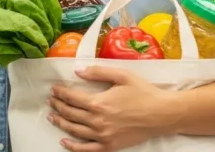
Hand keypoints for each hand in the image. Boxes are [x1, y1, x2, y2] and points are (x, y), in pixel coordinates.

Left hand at [48, 67, 180, 150]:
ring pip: (75, 130)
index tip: (54, 89)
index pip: (71, 97)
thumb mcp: (121, 76)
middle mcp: (98, 121)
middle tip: (50, 101)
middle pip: (70, 113)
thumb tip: (76, 70)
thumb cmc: (144, 92)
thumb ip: (97, 72)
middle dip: (58, 106)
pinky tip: (64, 142)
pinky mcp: (110, 146)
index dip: (60, 93)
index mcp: (99, 102)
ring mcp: (103, 135)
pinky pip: (87, 149)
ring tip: (52, 117)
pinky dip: (73, 147)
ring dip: (60, 123)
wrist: (163, 114)